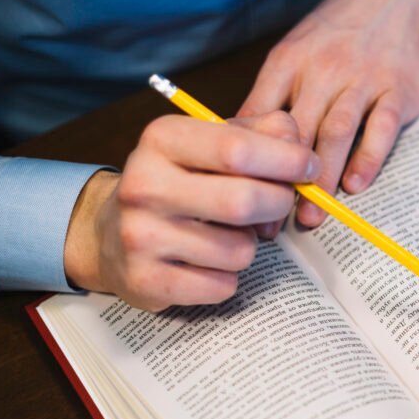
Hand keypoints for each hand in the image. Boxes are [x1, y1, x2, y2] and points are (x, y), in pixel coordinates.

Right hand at [63, 111, 318, 310]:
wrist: (110, 233)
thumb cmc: (179, 182)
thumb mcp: (211, 143)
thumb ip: (260, 133)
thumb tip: (297, 142)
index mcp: (162, 140)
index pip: (238, 149)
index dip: (287, 160)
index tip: (308, 168)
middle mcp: (144, 185)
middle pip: (244, 202)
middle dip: (278, 205)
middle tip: (280, 204)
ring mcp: (140, 236)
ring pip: (240, 250)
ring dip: (250, 245)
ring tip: (228, 235)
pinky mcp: (146, 281)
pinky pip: (223, 286)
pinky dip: (228, 277)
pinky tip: (206, 263)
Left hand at [238, 0, 418, 226]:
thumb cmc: (335, 36)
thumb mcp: (292, 56)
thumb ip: (269, 100)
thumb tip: (238, 150)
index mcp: (287, 64)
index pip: (259, 118)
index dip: (246, 163)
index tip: (238, 199)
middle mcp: (322, 70)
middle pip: (295, 134)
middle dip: (280, 183)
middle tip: (270, 225)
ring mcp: (362, 79)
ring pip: (336, 133)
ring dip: (321, 179)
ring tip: (311, 217)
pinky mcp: (397, 89)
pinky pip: (381, 128)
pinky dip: (368, 158)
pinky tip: (355, 186)